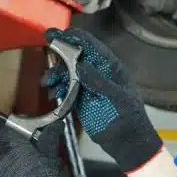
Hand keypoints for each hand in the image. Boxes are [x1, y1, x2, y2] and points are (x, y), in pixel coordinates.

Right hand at [42, 27, 162, 173]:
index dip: (75, 38)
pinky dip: (57, 88)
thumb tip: (81, 65)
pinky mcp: (80, 99)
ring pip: (68, 72)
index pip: (92, 47)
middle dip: (60, 51)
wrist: (127, 143)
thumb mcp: (118, 98)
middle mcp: (98, 73)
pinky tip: (53, 93)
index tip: (59, 33)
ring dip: (56, 73)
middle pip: (76, 56)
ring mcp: (88, 86)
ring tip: (48, 81)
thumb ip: (99, 81)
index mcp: (111, 68)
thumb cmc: (129, 119)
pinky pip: (65, 88)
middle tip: (47, 44)